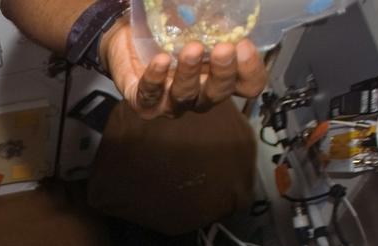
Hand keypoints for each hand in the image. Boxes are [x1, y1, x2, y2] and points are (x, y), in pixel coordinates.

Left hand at [101, 19, 265, 118]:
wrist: (127, 38)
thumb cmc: (169, 30)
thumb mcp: (196, 22)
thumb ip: (214, 20)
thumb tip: (226, 10)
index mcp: (219, 76)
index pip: (248, 85)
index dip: (251, 71)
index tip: (244, 45)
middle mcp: (199, 94)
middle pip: (218, 93)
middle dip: (223, 73)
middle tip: (223, 49)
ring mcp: (171, 103)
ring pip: (185, 96)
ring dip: (190, 73)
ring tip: (191, 49)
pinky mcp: (144, 103)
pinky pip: (150, 95)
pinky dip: (156, 78)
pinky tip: (161, 60)